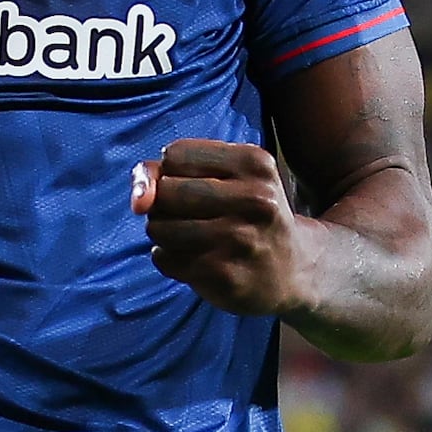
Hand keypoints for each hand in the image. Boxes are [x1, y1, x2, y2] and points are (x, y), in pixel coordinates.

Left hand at [136, 140, 307, 315]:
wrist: (294, 270)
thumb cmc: (247, 214)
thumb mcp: (225, 177)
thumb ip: (166, 172)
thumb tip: (137, 200)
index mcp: (255, 163)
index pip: (174, 155)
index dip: (173, 172)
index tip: (195, 185)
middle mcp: (255, 198)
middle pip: (166, 191)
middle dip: (163, 204)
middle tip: (189, 215)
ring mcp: (241, 239)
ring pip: (159, 226)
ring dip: (162, 233)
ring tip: (189, 238)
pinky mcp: (225, 275)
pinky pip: (164, 259)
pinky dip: (169, 259)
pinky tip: (195, 260)